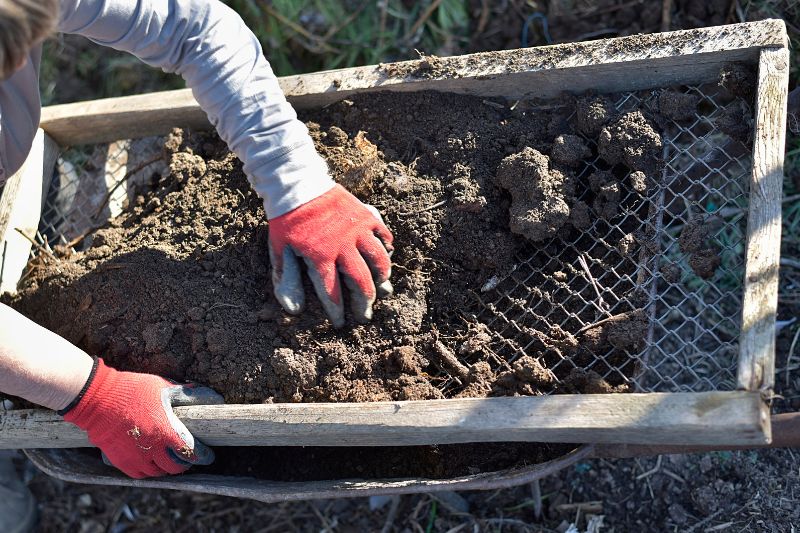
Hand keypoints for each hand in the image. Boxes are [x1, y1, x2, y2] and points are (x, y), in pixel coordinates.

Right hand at [61, 359, 223, 478]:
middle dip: (185, 464)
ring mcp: (134, 457)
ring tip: (171, 461)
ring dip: (167, 468)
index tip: (209, 456)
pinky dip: (149, 471)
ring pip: (158, 473)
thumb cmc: (132, 390)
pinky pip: (139, 474)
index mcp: (165, 431)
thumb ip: (187, 394)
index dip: (203, 456)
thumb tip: (212, 396)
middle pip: (175, 467)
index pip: (191, 452)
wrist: (97, 399)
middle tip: (189, 458)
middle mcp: (151, 449)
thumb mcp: (163, 387)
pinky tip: (152, 463)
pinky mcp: (120, 461)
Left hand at [268, 184, 393, 327]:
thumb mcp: (279, 249)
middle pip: (361, 281)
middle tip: (365, 313)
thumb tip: (293, 309)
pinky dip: (387, 247)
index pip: (333, 292)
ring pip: (379, 259)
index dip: (337, 311)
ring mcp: (357, 230)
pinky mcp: (365, 215)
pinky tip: (385, 254)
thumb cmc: (286, 220)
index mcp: (320, 257)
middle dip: (365, 301)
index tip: (340, 322)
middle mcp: (343, 246)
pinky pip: (383, 234)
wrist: (297, 184)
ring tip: (382, 286)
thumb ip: (286, 279)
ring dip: (382, 275)